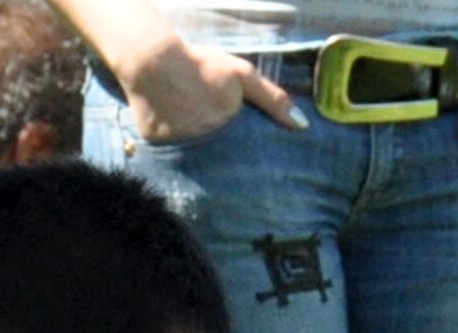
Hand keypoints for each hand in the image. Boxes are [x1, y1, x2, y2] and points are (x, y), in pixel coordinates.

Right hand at [114, 32, 305, 141]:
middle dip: (210, 131)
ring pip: (188, 145)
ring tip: (184, 111)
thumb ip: (273, 99)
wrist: (154, 62)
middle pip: (212, 144)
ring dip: (189, 133)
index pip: (236, 144)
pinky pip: (164, 144)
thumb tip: (302, 126)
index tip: (232, 132)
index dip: (234, 136)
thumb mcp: (243, 75)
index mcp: (225, 125)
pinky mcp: (155, 141)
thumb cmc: (202, 65)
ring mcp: (177, 143)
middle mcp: (202, 139)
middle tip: (202, 111)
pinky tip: (165, 114)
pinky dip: (166, 133)